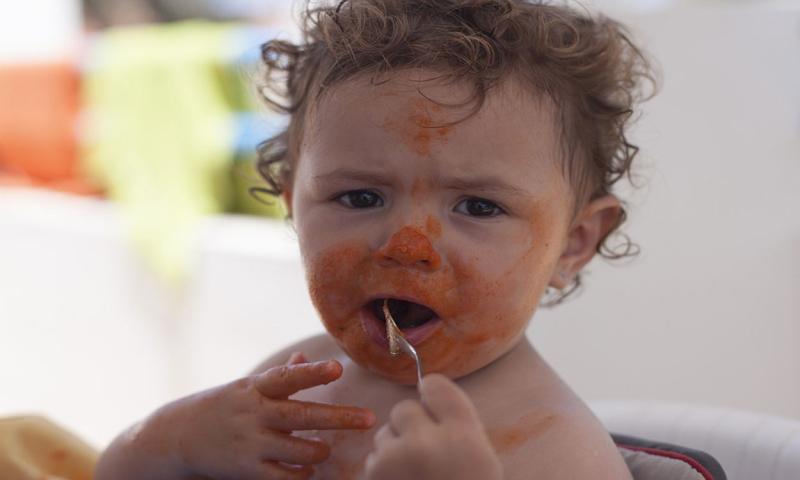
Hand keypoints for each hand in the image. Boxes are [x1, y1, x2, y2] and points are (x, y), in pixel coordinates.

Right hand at [147, 352, 374, 479]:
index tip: (337, 368)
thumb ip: (279, 376)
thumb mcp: (245, 386)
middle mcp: (255, 414)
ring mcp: (250, 443)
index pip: (288, 378)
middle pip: (303, 416)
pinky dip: (302, 474)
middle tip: (368, 419)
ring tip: (325, 448)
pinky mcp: (246, 470)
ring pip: (299, 450)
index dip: (312, 373)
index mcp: (255, 388)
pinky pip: (283, 477)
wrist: (176, 437)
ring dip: (319, 450)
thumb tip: (304, 359)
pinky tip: (308, 470)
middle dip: (339, 418)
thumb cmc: (221, 406)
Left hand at [364, 374, 501, 479]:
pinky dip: (383, 472)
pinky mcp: (374, 477)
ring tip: (415, 477)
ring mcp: (396, 460)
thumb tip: (425, 392)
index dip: (432, 397)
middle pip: (403, 408)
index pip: (435, 385)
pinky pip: (373, 459)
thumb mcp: (481, 457)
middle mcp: (427, 441)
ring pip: (384, 434)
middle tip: (426, 453)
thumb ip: (456, 423)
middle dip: (410, 426)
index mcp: (463, 434)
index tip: (435, 409)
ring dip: (394, 449)